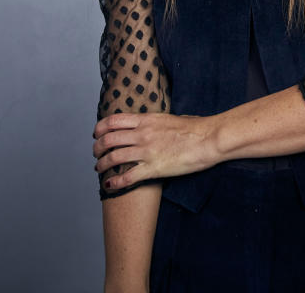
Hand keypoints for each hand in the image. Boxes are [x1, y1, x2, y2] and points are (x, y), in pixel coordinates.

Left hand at [93, 113, 219, 191]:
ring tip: (99, 168)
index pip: (113, 121)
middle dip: (98, 148)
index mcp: (146, 120)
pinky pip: (127, 177)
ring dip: (102, 164)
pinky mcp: (153, 168)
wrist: (208, 139)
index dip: (100, 128)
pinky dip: (114, 182)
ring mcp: (146, 151)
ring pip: (113, 158)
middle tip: (96, 153)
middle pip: (109, 139)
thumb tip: (153, 125)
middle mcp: (142, 134)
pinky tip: (109, 185)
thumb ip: (156, 122)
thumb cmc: (195, 128)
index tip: (97, 134)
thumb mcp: (170, 118)